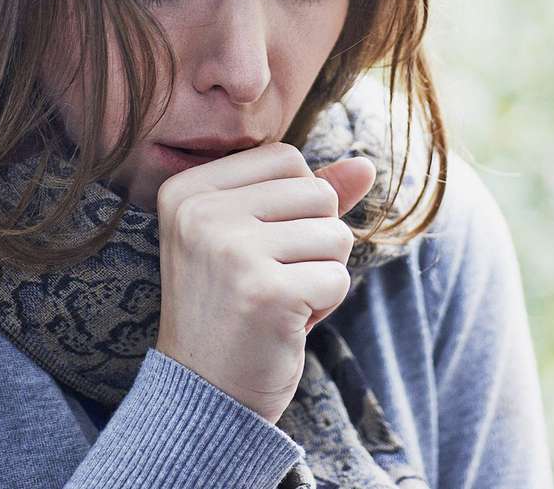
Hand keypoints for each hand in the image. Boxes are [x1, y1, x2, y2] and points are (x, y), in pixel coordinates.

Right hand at [153, 143, 376, 424]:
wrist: (203, 395)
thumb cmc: (233, 309)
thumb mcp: (254, 239)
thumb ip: (305, 197)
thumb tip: (366, 164)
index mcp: (187, 189)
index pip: (286, 158)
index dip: (294, 206)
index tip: (256, 248)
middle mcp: (201, 213)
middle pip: (316, 193)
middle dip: (314, 241)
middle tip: (270, 282)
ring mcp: (231, 251)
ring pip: (335, 234)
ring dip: (321, 275)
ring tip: (279, 302)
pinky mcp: (266, 293)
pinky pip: (338, 278)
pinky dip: (325, 306)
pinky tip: (286, 324)